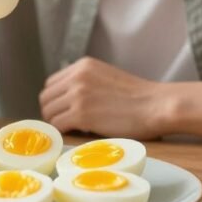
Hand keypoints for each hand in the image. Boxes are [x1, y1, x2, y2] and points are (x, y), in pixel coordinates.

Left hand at [38, 57, 165, 139]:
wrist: (156, 105)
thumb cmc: (139, 97)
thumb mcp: (106, 77)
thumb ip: (87, 82)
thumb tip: (68, 100)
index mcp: (83, 66)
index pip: (52, 83)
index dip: (55, 100)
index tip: (63, 111)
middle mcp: (77, 76)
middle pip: (46, 97)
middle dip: (52, 112)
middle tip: (65, 124)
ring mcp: (78, 94)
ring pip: (49, 112)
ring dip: (57, 123)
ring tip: (72, 130)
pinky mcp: (81, 113)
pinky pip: (58, 125)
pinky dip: (62, 132)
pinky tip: (74, 135)